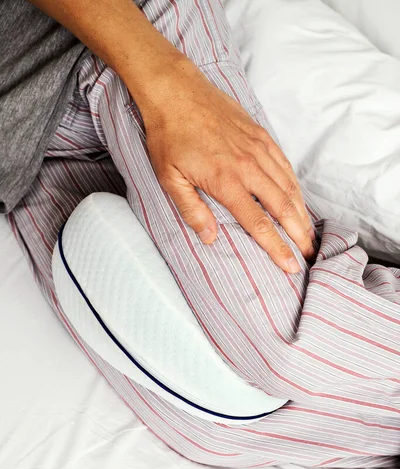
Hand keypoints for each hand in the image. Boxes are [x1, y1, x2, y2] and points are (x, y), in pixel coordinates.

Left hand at [137, 60, 314, 272]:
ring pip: (288, 186)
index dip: (277, 247)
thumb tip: (210, 238)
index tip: (290, 265)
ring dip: (302, 212)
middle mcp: (248, 167)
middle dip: (299, 235)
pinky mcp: (260, 135)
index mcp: (227, 182)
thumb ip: (192, 210)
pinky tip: (298, 197)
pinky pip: (284, 164)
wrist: (175, 90)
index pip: (259, 223)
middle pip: (283, 208)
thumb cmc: (168, 136)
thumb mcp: (170, 179)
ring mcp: (257, 149)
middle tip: (309, 254)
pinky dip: (295, 185)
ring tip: (309, 232)